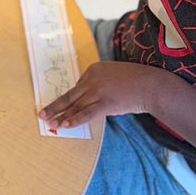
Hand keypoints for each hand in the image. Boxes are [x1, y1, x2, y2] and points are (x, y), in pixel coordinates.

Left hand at [40, 61, 186, 130]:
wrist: (153, 85)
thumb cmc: (137, 81)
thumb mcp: (115, 75)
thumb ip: (101, 83)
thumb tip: (89, 97)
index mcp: (93, 69)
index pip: (78, 85)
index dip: (73, 98)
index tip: (65, 106)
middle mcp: (92, 79)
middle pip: (70, 95)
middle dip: (55, 106)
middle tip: (42, 113)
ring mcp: (98, 91)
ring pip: (75, 105)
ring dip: (61, 116)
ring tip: (50, 123)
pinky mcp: (105, 103)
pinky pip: (86, 114)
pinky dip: (74, 120)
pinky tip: (64, 125)